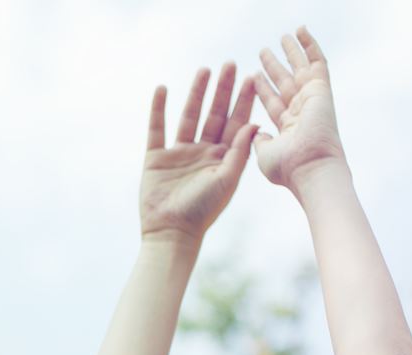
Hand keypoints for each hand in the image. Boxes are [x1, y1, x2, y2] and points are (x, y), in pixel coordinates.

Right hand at [138, 62, 258, 242]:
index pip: (236, 123)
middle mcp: (202, 152)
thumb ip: (240, 151)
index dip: (243, 101)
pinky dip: (159, 109)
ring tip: (204, 70)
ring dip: (196, 93)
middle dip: (222, 90)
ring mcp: (179, 154)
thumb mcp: (227, 180)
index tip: (251, 78)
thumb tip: (255, 122)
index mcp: (223, 158)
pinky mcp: (156, 158)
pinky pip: (157, 128)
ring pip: (189, 116)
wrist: (171, 232)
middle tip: (230, 64)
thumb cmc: (203, 211)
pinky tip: (163, 90)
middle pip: (214, 114)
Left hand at [252, 27, 346, 190]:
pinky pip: (316, 61)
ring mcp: (312, 99)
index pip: (273, 102)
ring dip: (291, 52)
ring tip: (284, 36)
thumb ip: (259, 141)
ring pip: (300, 69)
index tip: (254, 75)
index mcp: (288, 128)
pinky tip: (301, 31)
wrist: (310, 168)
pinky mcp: (321, 89)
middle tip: (264, 51)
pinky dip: (310, 45)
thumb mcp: (265, 154)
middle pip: (285, 82)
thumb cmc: (288, 169)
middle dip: (275, 66)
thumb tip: (256, 133)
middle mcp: (301, 112)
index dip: (263, 88)